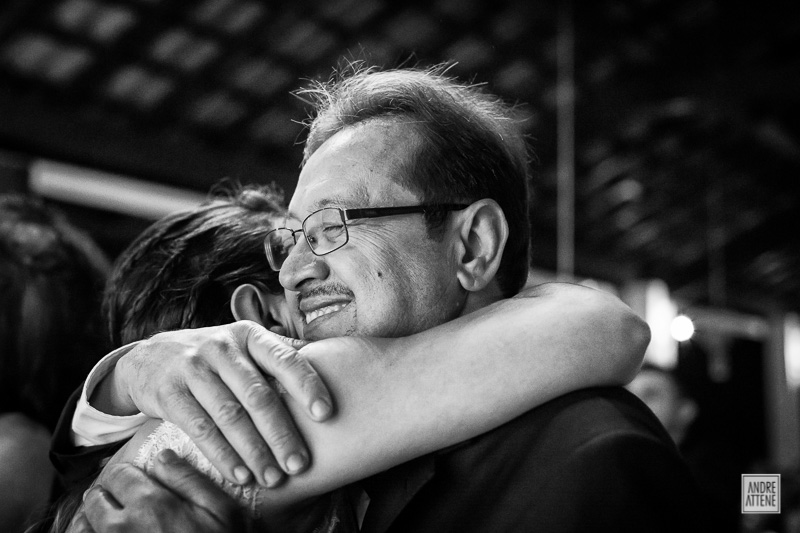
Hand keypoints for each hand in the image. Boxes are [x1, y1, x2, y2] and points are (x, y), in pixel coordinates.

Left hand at [79, 450, 247, 532]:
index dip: (126, 472)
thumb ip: (189, 479)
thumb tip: (163, 456)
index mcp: (150, 504)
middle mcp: (121, 527)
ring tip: (106, 517)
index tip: (134, 477)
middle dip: (106, 492)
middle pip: (95, 498)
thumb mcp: (221, 511)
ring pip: (82, 526)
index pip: (119, 474)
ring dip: (91, 517)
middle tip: (121, 497)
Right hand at [96, 321, 333, 486]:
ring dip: (254, 451)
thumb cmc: (213, 357)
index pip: (284, 359)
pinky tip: (240, 474)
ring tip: (273, 477)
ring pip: (230, 415)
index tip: (326, 413)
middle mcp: (222, 347)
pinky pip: (200, 428)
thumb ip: (280, 354)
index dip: (307, 385)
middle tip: (300, 464)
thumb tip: (332, 361)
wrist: (148, 357)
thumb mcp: (244, 345)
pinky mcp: (169, 392)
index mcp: (250, 335)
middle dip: (282, 433)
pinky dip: (223, 455)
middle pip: (258, 394)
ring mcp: (194, 368)